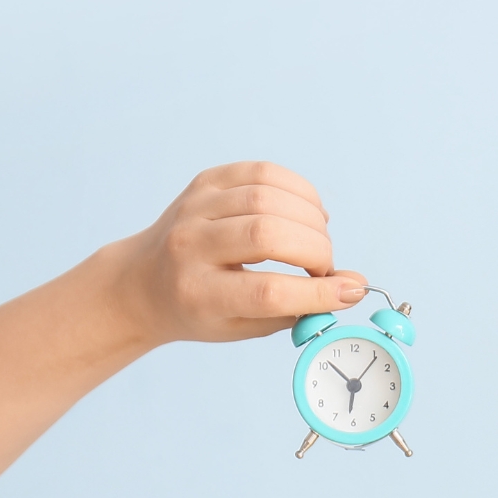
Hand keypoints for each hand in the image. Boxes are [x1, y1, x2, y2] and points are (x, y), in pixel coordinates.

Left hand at [107, 161, 366, 345]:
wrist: (143, 281)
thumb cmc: (201, 310)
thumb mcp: (244, 326)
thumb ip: (300, 308)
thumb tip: (355, 287)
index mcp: (198, 294)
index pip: (266, 290)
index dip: (317, 292)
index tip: (349, 293)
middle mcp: (190, 247)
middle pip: (267, 234)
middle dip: (315, 251)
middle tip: (323, 267)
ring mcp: (195, 207)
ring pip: (268, 198)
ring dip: (311, 220)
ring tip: (317, 240)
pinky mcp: (205, 181)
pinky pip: (263, 172)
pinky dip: (298, 191)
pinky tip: (306, 214)